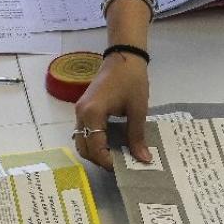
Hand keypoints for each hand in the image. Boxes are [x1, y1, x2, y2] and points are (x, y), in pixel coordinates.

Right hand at [73, 53, 152, 169]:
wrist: (124, 56)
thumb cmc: (132, 80)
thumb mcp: (138, 109)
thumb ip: (137, 136)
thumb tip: (143, 160)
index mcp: (92, 113)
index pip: (95, 147)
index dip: (108, 161)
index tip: (125, 168)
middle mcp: (81, 114)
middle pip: (84, 148)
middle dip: (100, 159)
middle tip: (121, 164)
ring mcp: (79, 111)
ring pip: (81, 141)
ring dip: (96, 151)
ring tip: (117, 155)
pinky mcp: (83, 108)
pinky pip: (84, 131)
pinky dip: (94, 141)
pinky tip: (112, 143)